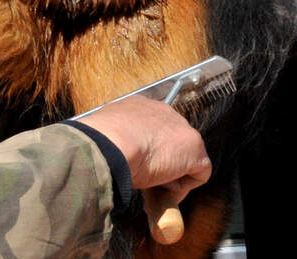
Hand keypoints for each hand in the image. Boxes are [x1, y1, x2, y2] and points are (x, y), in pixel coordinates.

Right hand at [75, 96, 211, 203]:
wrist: (108, 144)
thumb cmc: (98, 142)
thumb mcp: (103, 135)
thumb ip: (114, 140)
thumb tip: (111, 155)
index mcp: (140, 106)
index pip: (152, 128)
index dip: (148, 149)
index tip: (137, 164)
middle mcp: (164, 112)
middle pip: (172, 142)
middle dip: (163, 161)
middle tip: (146, 177)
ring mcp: (183, 130)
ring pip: (185, 158)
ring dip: (170, 175)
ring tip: (150, 186)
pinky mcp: (195, 151)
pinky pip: (198, 174)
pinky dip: (182, 188)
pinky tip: (161, 190)